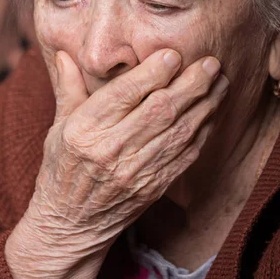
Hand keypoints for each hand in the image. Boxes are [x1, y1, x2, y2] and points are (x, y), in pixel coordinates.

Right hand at [5, 49, 227, 278]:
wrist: (71, 225)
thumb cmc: (63, 168)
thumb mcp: (58, 126)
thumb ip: (68, 87)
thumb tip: (63, 53)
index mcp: (84, 130)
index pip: (124, 94)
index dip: (152, 72)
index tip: (173, 54)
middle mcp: (110, 149)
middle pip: (159, 110)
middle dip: (191, 83)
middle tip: (211, 62)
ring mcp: (135, 171)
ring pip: (178, 130)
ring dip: (205, 104)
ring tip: (221, 81)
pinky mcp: (154, 186)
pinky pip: (185, 154)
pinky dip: (203, 131)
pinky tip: (213, 111)